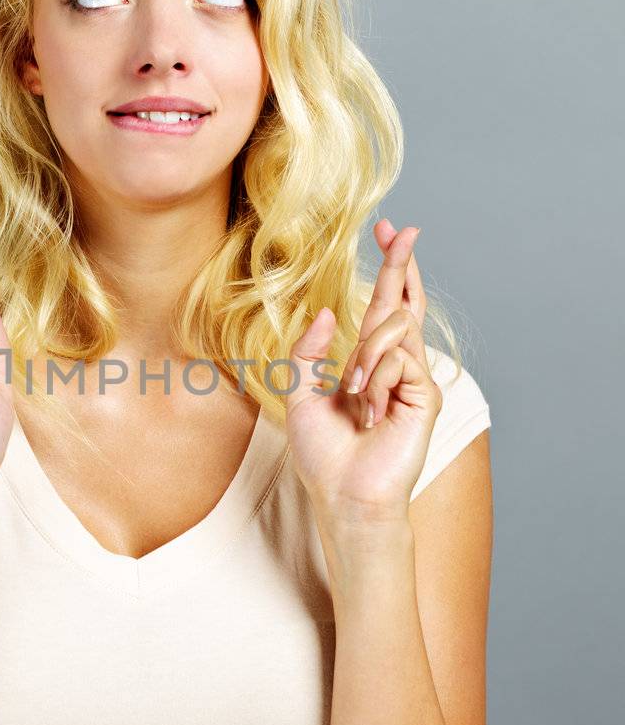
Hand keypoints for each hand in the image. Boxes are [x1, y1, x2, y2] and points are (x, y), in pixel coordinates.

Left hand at [280, 220, 441, 521]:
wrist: (343, 494)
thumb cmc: (324, 455)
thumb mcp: (299, 394)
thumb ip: (308, 353)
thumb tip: (328, 313)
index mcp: (370, 362)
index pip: (385, 305)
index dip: (390, 269)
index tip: (388, 231)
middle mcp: (397, 366)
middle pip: (404, 301)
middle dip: (402, 263)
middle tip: (402, 230)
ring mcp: (414, 380)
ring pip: (395, 328)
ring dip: (365, 354)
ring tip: (352, 393)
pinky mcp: (426, 396)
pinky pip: (400, 360)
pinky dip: (375, 378)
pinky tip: (369, 408)